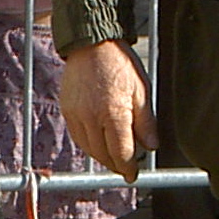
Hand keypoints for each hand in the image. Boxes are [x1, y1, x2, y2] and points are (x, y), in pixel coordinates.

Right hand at [59, 39, 157, 182]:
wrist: (92, 44)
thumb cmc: (119, 64)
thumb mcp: (141, 91)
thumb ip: (146, 122)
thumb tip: (151, 146)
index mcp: (113, 114)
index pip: (121, 153)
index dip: (129, 168)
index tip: (133, 175)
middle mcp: (92, 118)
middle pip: (104, 155)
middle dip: (117, 165)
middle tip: (126, 167)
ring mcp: (77, 115)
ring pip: (89, 150)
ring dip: (103, 158)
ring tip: (114, 158)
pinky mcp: (67, 111)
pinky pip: (78, 138)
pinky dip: (89, 146)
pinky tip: (99, 144)